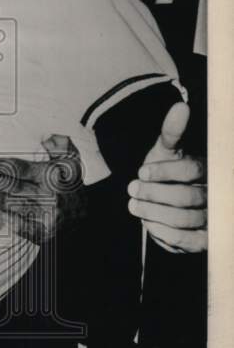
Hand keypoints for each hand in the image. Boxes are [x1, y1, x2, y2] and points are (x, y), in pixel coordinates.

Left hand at [0, 135, 85, 244]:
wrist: (83, 216)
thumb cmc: (70, 183)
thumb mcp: (71, 160)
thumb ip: (61, 146)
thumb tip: (48, 138)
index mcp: (53, 176)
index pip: (21, 169)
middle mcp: (50, 196)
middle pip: (14, 187)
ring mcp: (46, 216)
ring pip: (15, 206)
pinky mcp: (43, 232)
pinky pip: (23, 227)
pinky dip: (10, 220)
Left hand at [127, 102, 206, 252]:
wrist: (163, 202)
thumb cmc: (166, 174)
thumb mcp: (166, 151)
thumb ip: (172, 132)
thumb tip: (181, 106)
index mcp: (209, 169)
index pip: (192, 169)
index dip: (164, 171)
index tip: (142, 171)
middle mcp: (215, 195)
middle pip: (186, 196)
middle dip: (153, 193)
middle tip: (132, 189)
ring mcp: (211, 219)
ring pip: (183, 219)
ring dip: (152, 212)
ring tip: (133, 205)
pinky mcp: (202, 241)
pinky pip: (183, 240)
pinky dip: (160, 231)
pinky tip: (147, 221)